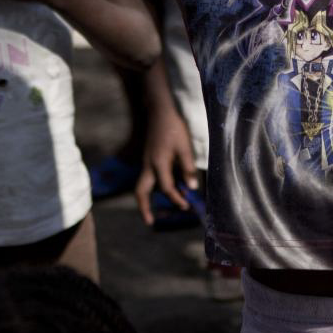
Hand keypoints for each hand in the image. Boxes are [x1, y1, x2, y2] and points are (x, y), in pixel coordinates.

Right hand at [135, 102, 198, 225]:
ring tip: (151, 212)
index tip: (186, 206)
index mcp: (158, 163)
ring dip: (144, 200)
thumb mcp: (184, 146)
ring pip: (140, 185)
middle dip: (143, 208)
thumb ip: (188, 167)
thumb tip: (191, 188)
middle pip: (141, 191)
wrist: (159, 111)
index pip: (166, 188)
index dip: (176, 199)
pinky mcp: (148, 159)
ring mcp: (146, 162)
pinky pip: (146, 178)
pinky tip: (162, 190)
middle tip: (150, 222)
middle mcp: (148, 165)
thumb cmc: (174, 127)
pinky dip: (150, 188)